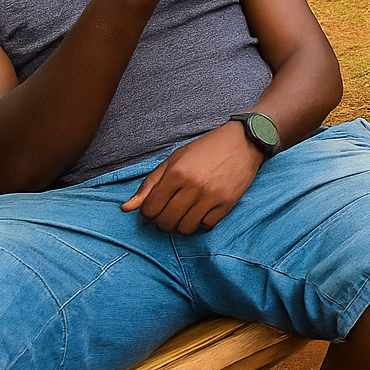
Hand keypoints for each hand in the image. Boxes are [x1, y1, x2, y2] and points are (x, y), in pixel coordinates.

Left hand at [121, 121, 262, 232]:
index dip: (149, 212)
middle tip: (169, 212)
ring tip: (185, 213)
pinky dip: (202, 223)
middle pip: (166, 222)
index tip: (156, 207)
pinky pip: (207, 226)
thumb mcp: (174, 160)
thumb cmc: (206, 149)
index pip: (150, 210)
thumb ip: (149, 185)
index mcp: (176, 173)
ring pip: (186, 228)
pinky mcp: (228, 203)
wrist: (244, 141)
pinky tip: (203, 211)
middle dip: (163, 221)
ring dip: (182, 225)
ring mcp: (211, 196)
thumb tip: (125, 209)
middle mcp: (193, 186)